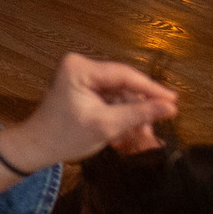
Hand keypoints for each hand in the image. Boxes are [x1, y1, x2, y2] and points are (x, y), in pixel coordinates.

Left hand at [10, 55, 176, 169]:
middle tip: (159, 123)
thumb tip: (171, 107)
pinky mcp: (84, 88)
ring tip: (144, 134)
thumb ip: (140, 113)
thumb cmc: (65, 136)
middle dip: (141, 105)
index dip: (152, 89)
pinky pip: (112, 98)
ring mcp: (82, 76)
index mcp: (80, 68)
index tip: (174, 101)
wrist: (38, 147)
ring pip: (121, 93)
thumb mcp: (107, 125)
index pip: (125, 75)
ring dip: (133, 113)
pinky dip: (122, 114)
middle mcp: (81, 66)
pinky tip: (131, 131)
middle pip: (124, 83)